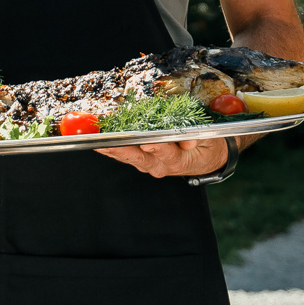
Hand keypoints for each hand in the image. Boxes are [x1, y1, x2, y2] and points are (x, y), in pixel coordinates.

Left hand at [100, 136, 229, 178]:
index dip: (156, 149)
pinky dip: (112, 147)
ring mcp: (148, 164)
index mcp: (177, 161)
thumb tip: (187, 141)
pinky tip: (98, 141)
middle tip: (105, 144)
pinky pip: (125, 154)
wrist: (205, 158)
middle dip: (121, 150)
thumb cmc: (206, 146)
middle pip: (138, 158)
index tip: (146, 143)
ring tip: (94, 141)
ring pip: (128, 157)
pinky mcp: (141, 160)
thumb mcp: (209, 140)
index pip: (165, 153)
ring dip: (111, 149)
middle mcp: (159, 165)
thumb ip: (198, 139)